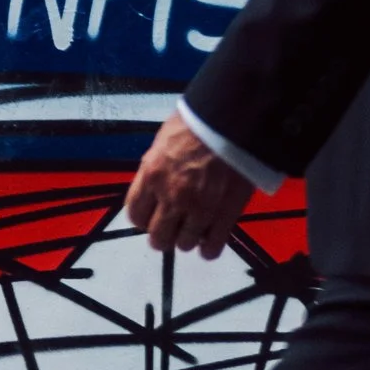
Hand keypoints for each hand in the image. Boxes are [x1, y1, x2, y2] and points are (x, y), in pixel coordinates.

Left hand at [125, 109, 253, 259]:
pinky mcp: (225, 215)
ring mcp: (199, 209)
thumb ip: (155, 168)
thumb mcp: (163, 140)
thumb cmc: (197, 123)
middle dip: (163, 235)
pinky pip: (212, 247)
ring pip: (184, 244)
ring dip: (187, 239)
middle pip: (158, 237)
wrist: (233, 119)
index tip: (150, 217)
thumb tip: (152, 183)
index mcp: (152, 175)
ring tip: (194, 230)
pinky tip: (209, 245)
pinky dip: (209, 249)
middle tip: (171, 228)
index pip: (135, 215)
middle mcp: (171, 197)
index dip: (143, 220)